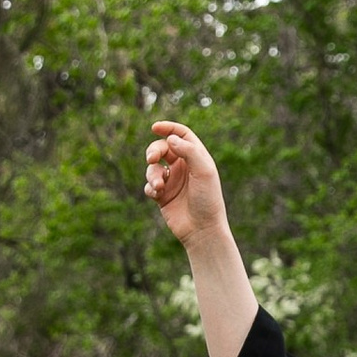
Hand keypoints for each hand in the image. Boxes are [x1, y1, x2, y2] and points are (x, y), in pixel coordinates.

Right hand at [143, 117, 225, 250]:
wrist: (203, 229)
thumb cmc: (208, 199)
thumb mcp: (203, 171)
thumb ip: (188, 151)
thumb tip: (170, 139)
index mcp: (196, 158)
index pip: (181, 135)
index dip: (168, 128)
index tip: (155, 127)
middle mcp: (184, 167)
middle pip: (162, 149)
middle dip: (154, 151)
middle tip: (151, 158)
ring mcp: (172, 181)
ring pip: (153, 168)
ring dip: (152, 175)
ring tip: (158, 187)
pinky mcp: (162, 196)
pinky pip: (149, 185)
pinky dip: (150, 188)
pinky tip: (157, 195)